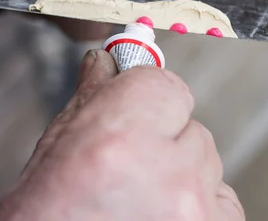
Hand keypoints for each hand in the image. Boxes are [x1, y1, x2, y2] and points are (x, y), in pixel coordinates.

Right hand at [0, 50, 243, 220]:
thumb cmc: (45, 217)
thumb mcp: (56, 152)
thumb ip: (93, 99)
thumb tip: (107, 63)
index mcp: (120, 137)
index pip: (165, 84)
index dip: (145, 99)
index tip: (134, 111)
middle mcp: (166, 172)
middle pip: (190, 125)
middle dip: (164, 139)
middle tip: (129, 168)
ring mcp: (195, 208)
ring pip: (207, 162)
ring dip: (182, 173)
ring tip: (141, 199)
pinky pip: (223, 199)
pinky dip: (200, 205)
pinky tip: (162, 215)